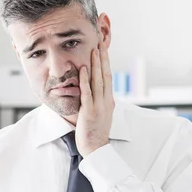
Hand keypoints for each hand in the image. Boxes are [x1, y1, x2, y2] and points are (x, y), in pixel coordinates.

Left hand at [76, 42, 114, 157]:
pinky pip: (87, 93)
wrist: (97, 149)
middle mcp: (106, 101)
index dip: (106, 63)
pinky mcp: (89, 112)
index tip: (103, 50)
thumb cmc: (96, 133)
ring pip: (98, 81)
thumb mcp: (102, 114)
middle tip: (100, 42)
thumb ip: (101, 102)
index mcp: (109, 101)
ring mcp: (99, 106)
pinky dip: (85, 80)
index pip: (109, 77)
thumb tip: (101, 92)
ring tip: (94, 50)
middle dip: (103, 59)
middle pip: (106, 75)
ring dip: (96, 65)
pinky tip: (82, 69)